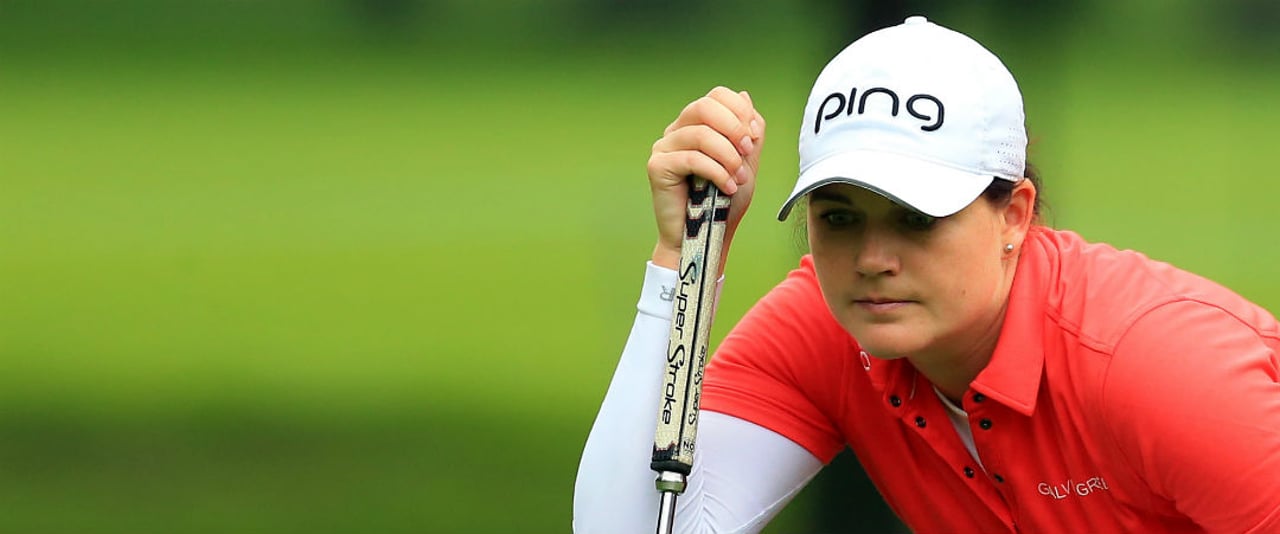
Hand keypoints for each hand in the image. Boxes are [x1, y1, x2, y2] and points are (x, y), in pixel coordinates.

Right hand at [646, 86, 765, 270]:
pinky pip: (692, 158)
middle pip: (704, 106)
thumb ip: (748, 132)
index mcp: (697, 125)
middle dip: (733, 128)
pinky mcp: (658, 166)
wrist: (707, 239)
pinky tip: (727, 187)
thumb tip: (744, 97)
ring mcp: (664, 147)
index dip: (739, 111)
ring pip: (700, 134)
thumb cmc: (723, 204)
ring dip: (728, 157)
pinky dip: (716, 172)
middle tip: (747, 152)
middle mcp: (677, 131)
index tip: (753, 138)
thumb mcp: (745, 164)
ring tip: (739, 179)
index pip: (715, 96)